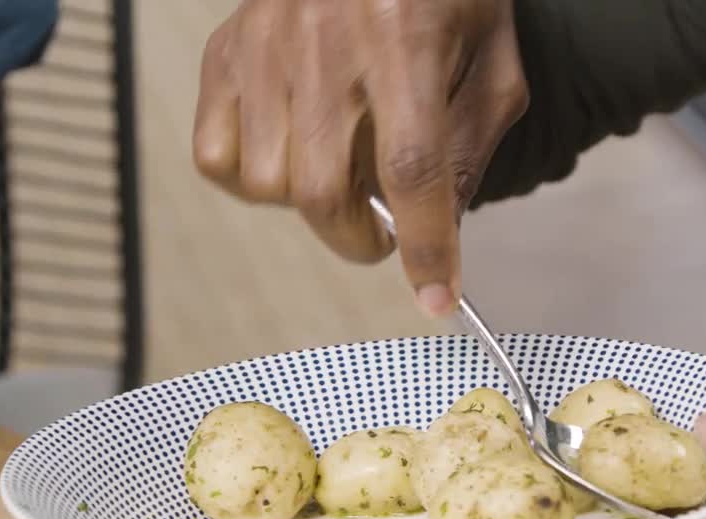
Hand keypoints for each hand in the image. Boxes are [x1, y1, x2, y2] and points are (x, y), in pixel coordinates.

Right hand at [193, 0, 526, 315]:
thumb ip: (471, 142)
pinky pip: (215, 154)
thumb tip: (440, 224)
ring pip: (267, 183)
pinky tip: (292, 155)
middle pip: (324, 190)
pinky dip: (252, 179)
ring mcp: (263, 47)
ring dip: (311, 206)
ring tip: (342, 175)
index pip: (412, 168)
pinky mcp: (225, 52)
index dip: (425, 245)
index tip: (437, 295)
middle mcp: (325, 42)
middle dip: (361, 240)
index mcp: (405, 36)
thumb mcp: (491, 55)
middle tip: (386, 234)